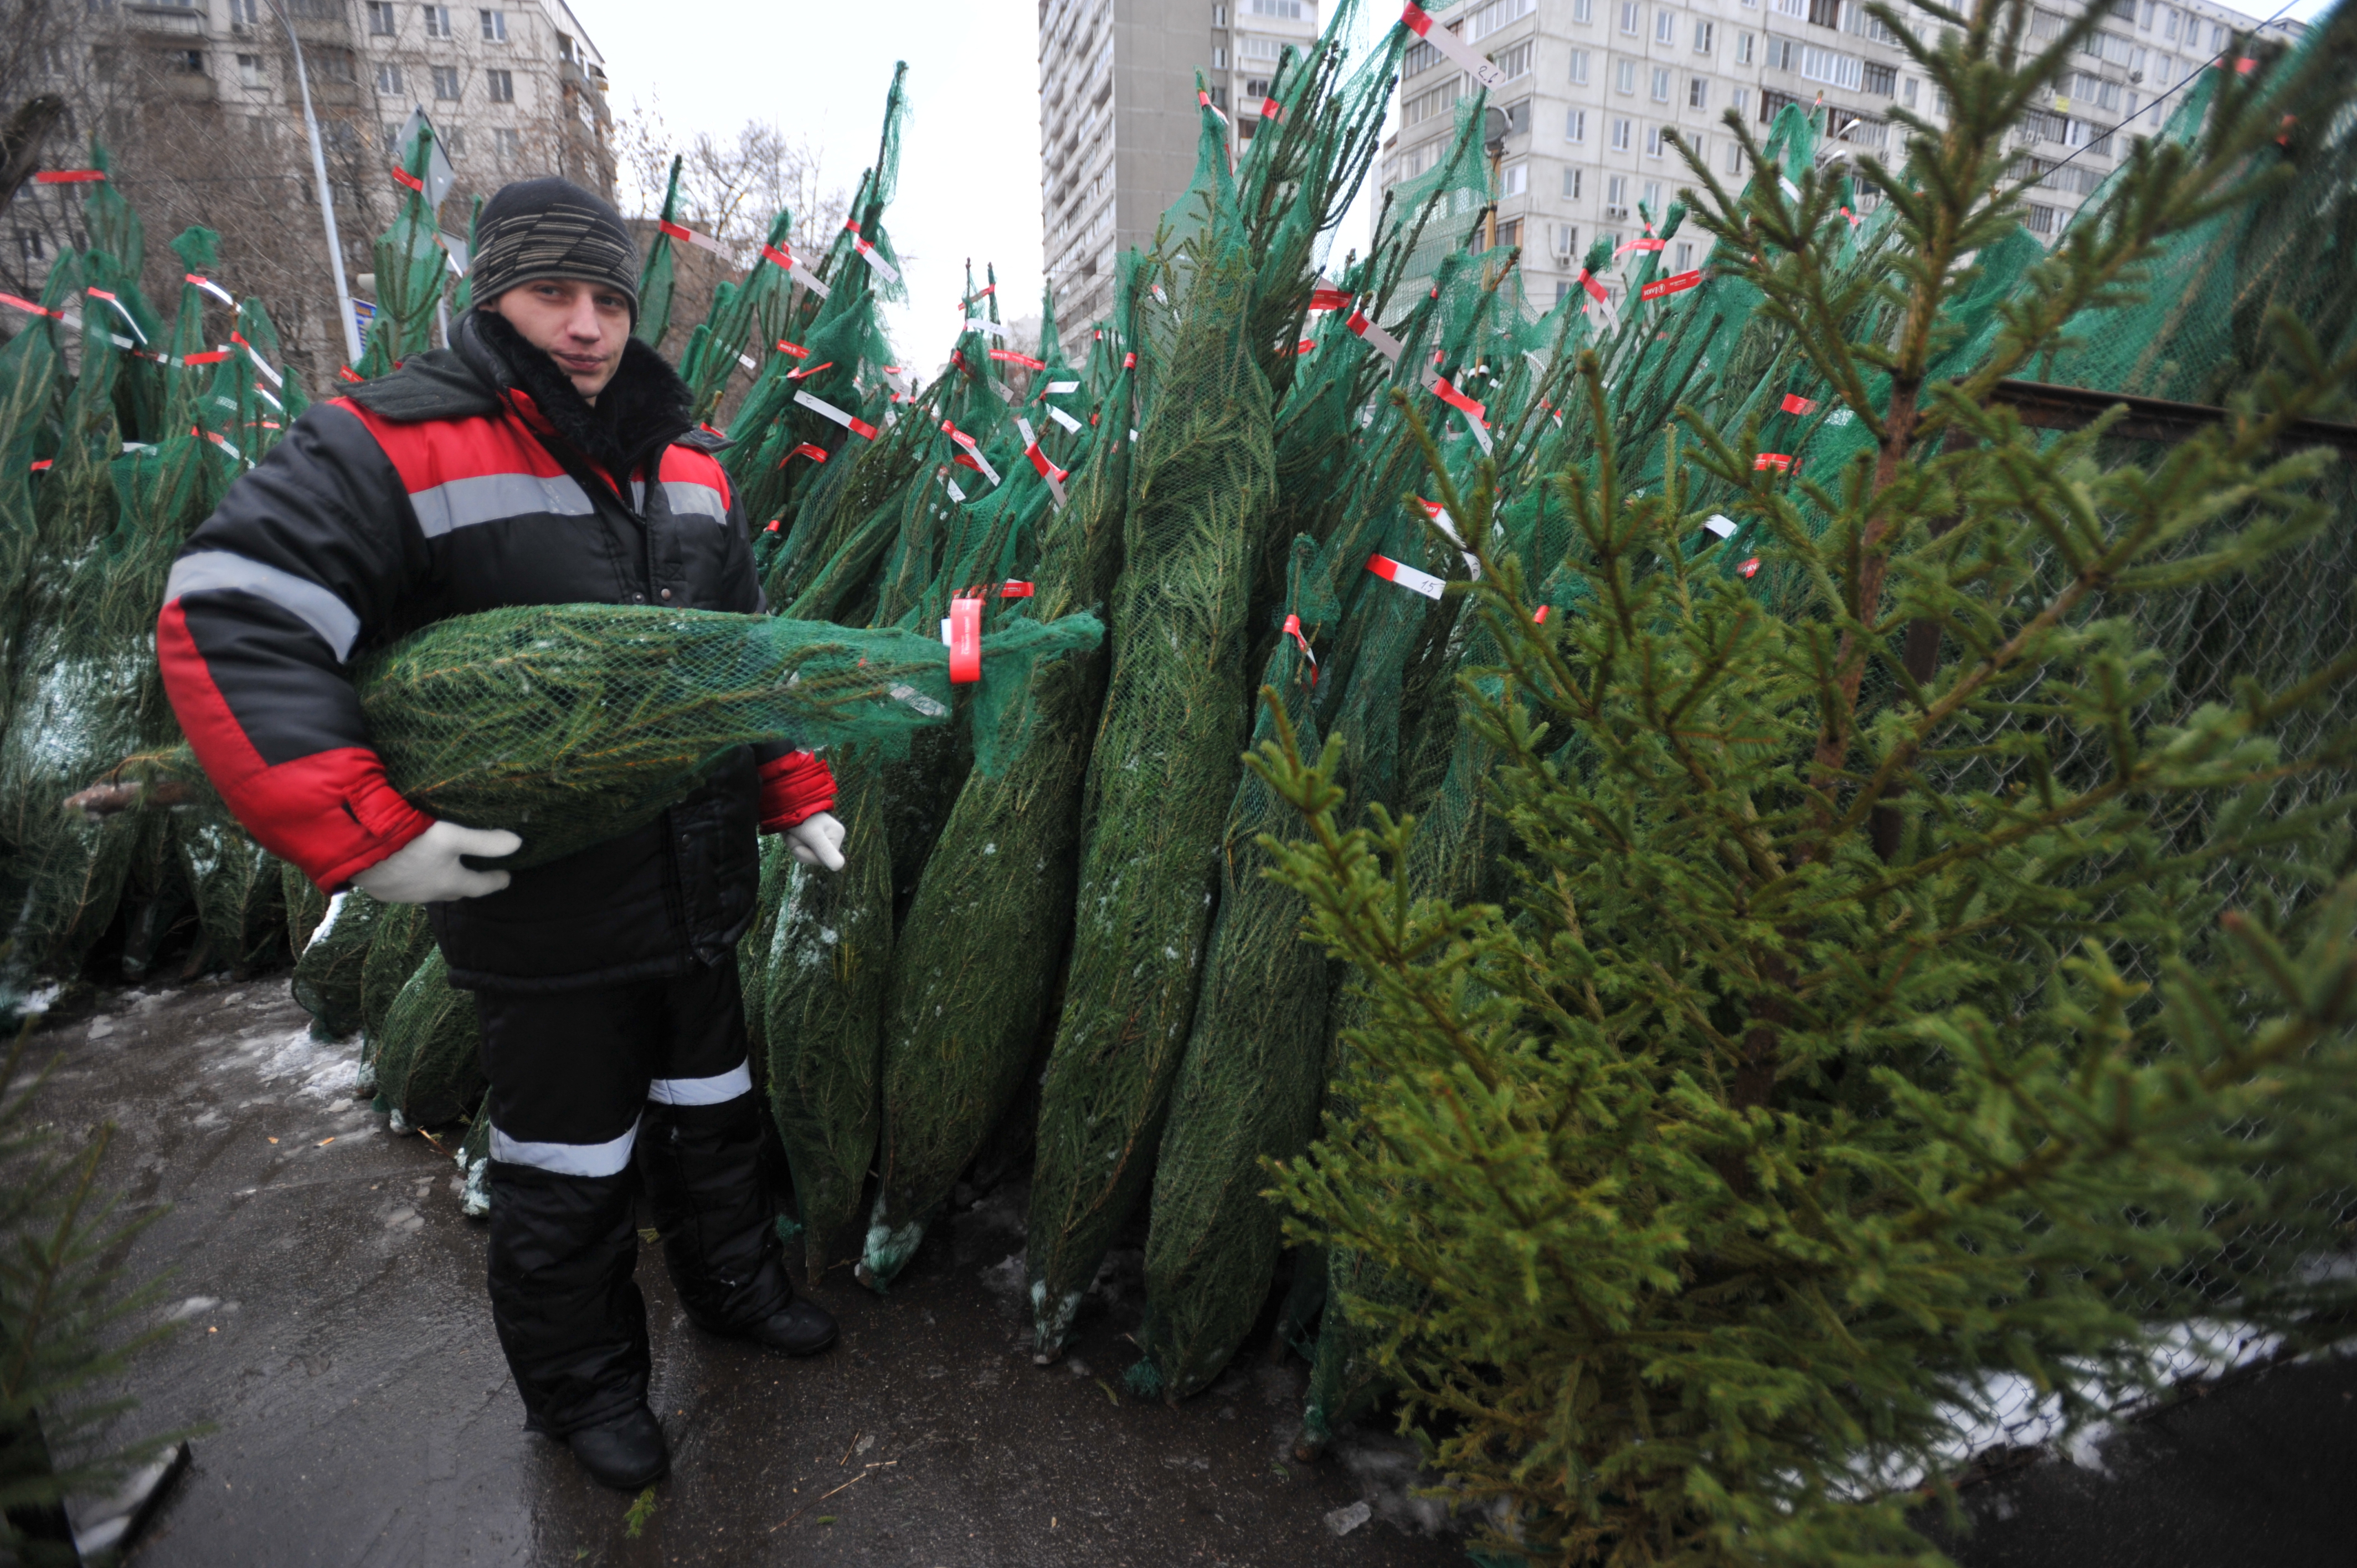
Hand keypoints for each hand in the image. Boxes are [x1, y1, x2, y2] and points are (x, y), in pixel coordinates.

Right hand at [352, 820, 521, 903]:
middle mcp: (430, 894)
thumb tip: (518, 844)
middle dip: (468, 884)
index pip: (481, 886)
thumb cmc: (410, 842)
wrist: (360, 850)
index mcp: (451, 883)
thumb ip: (484, 841)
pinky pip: (406, 889)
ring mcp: (405, 895)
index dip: (496, 881)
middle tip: (477, 874)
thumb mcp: (451, 836)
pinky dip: (414, 880)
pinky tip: (409, 870)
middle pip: (456, 891)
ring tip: (444, 871)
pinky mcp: (383, 891)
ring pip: (430, 891)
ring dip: (439, 882)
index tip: (507, 877)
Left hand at [785, 811, 846, 872]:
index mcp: (838, 835)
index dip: (807, 854)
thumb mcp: (812, 835)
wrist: (785, 802)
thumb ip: (825, 851)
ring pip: (804, 854)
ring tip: (792, 831)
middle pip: (813, 858)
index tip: (802, 838)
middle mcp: (832, 837)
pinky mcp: (811, 836)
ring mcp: (821, 837)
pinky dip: (792, 842)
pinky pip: (800, 848)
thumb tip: (839, 866)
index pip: (822, 860)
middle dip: (798, 847)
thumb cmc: (801, 816)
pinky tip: (791, 832)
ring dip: (793, 844)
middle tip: (795, 833)